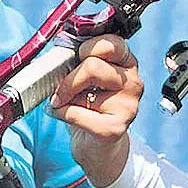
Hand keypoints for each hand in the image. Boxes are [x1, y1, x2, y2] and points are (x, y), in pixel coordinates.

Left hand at [49, 34, 141, 187]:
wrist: (97, 145)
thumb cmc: (89, 104)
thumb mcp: (85, 76)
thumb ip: (77, 58)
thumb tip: (55, 44)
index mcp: (126, 62)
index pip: (111, 42)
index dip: (87, 47)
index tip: (74, 57)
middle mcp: (133, 81)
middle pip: (93, 65)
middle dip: (69, 77)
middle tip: (59, 88)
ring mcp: (128, 105)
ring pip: (86, 85)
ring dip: (64, 94)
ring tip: (61, 101)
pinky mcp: (116, 128)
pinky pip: (76, 113)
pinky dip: (61, 112)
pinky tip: (62, 114)